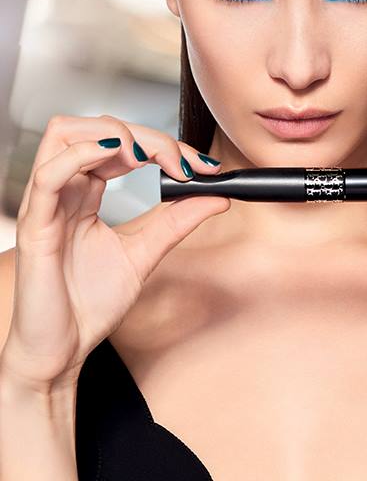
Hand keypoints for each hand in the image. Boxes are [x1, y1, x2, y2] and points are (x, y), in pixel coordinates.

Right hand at [0, 114, 229, 392]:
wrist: (62, 352)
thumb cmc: (88, 304)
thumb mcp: (145, 253)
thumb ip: (177, 220)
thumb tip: (217, 194)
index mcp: (85, 193)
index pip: (120, 145)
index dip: (162, 144)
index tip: (201, 166)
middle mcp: (65, 190)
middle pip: (97, 129)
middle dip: (146, 135)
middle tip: (181, 163)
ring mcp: (48, 203)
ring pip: (65, 134)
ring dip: (113, 132)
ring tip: (147, 155)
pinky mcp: (36, 225)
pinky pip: (48, 173)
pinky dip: (82, 154)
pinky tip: (116, 157)